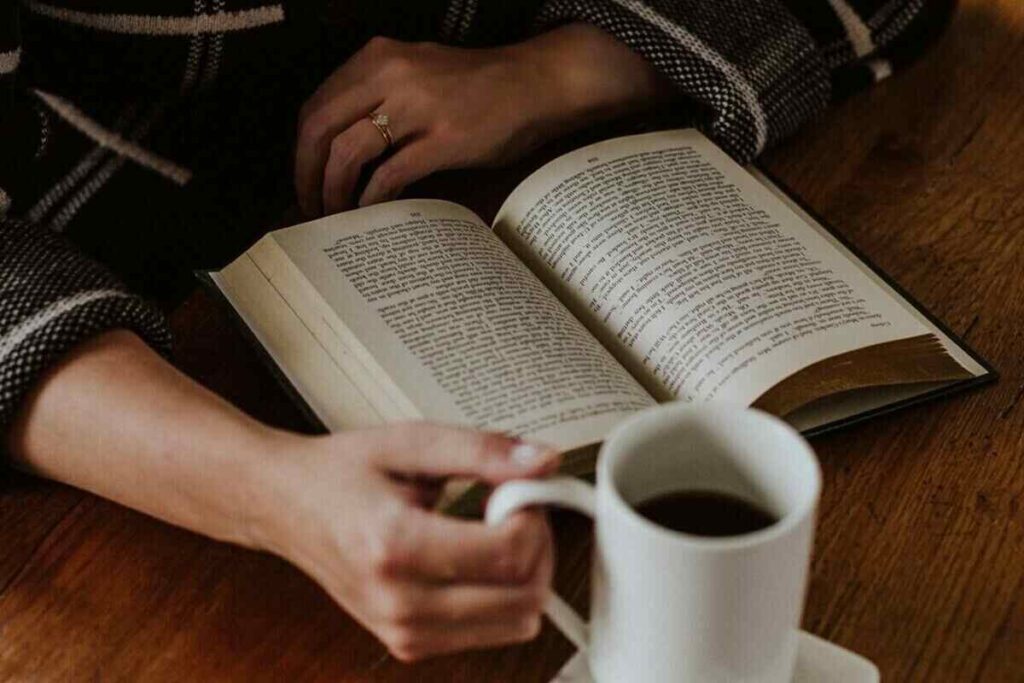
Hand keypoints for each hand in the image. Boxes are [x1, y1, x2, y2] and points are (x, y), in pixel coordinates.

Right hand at [250, 422, 560, 661]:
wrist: (286, 506)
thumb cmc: (341, 473)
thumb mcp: (412, 442)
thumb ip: (482, 451)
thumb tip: (543, 462)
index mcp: (396, 546)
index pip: (509, 554)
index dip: (533, 516)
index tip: (519, 487)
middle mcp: (400, 603)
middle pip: (524, 598)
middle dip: (539, 545)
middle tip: (514, 506)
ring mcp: (403, 632)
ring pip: (518, 623)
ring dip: (526, 574)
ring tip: (494, 530)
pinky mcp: (408, 644)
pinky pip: (493, 632)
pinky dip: (503, 596)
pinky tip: (477, 558)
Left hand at [294, 24, 665, 215]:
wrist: (537, 83)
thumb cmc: (478, 86)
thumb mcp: (417, 75)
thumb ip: (378, 99)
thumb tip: (340, 147)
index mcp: (379, 58)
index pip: (316, 106)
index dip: (302, 150)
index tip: (303, 179)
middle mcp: (391, 75)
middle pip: (320, 129)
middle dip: (306, 175)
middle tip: (308, 205)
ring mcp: (418, 107)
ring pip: (348, 152)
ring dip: (333, 190)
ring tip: (335, 214)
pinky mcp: (445, 138)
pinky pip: (390, 174)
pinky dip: (372, 198)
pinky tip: (370, 211)